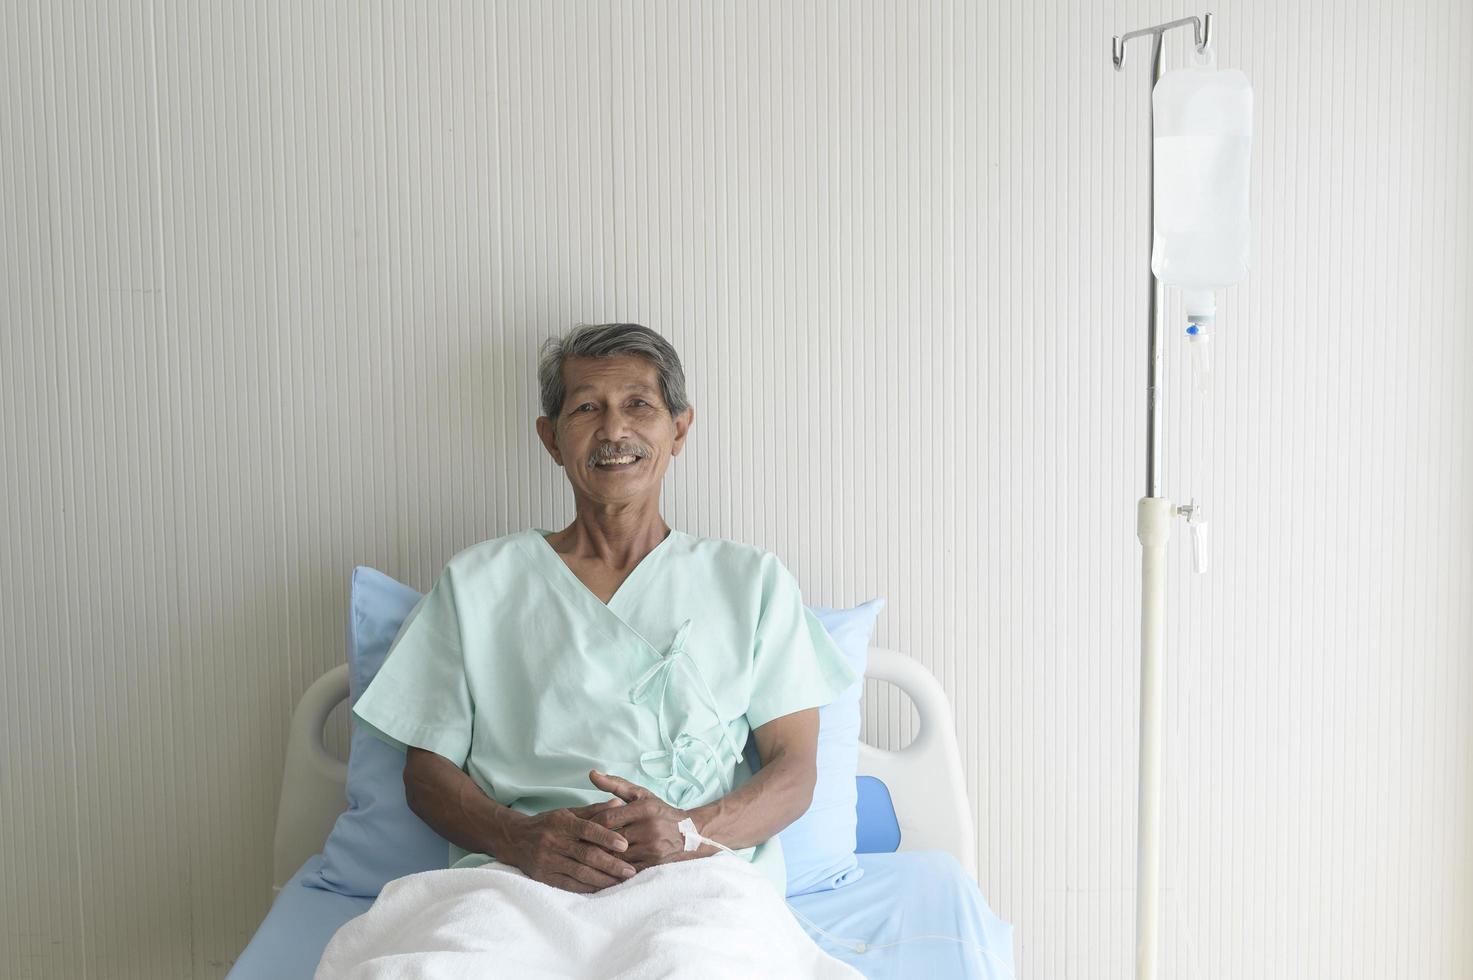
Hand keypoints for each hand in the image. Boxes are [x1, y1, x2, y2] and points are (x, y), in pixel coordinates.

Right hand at [497, 799, 637, 893]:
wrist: (514, 839)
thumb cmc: (547, 824)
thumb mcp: (567, 813)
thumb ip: (593, 811)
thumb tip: (618, 804)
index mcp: (562, 822)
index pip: (587, 829)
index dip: (607, 837)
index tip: (625, 845)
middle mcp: (554, 841)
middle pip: (586, 855)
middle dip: (610, 864)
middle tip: (630, 871)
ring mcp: (547, 860)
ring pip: (579, 872)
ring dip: (602, 879)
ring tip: (621, 881)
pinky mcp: (543, 876)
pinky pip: (569, 885)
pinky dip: (587, 887)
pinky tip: (602, 888)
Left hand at [587, 770, 694, 870]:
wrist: (688, 833)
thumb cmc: (658, 811)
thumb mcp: (640, 794)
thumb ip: (615, 784)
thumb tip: (591, 774)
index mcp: (644, 808)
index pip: (609, 818)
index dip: (592, 824)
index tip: (582, 827)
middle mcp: (649, 828)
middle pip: (611, 838)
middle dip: (593, 842)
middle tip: (577, 844)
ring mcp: (652, 847)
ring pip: (617, 856)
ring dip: (601, 857)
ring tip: (586, 856)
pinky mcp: (654, 863)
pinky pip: (627, 868)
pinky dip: (613, 869)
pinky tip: (602, 868)